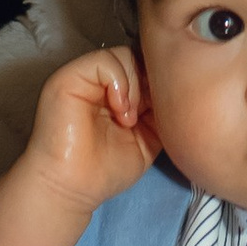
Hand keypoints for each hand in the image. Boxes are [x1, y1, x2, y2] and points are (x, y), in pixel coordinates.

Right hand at [0, 47, 159, 245]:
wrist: (70, 190)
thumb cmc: (104, 171)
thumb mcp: (146, 138)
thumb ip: (159, 112)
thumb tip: (176, 87)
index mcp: (116, 92)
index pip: (146, 67)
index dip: (160, 81)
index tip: (165, 108)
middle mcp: (99, 80)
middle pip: (138, 57)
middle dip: (151, 82)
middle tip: (147, 114)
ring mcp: (83, 75)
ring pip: (124, 55)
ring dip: (135, 87)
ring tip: (128, 119)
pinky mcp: (70, 76)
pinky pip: (106, 61)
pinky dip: (121, 83)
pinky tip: (119, 111)